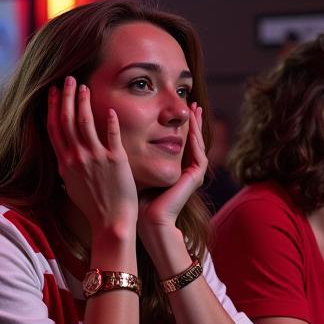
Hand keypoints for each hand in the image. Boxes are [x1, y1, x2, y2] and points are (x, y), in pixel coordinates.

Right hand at [47, 77, 136, 235]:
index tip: (53, 91)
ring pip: (84, 122)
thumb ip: (67, 167)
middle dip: (65, 96)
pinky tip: (109, 108)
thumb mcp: (72, 185)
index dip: (52, 107)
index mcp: (65, 163)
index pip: (54, 128)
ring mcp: (95, 157)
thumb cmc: (93, 206)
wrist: (111, 222)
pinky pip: (111, 134)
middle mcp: (77, 157)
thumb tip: (63, 154)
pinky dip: (109, 120)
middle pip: (66, 119)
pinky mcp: (115, 160)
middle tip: (67, 79)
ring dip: (82, 101)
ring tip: (84, 86)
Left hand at [139, 103, 207, 232]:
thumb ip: (139, 153)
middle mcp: (187, 170)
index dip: (182, 125)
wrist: (148, 219)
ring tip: (196, 110)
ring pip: (199, 145)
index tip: (180, 109)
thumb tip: (123, 135)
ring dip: (198, 127)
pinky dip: (196, 142)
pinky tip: (192, 130)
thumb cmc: (139, 198)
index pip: (182, 141)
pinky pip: (199, 156)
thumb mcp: (139, 168)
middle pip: (194, 140)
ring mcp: (193, 174)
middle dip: (194, 121)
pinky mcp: (195, 178)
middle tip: (194, 104)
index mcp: (176, 167)